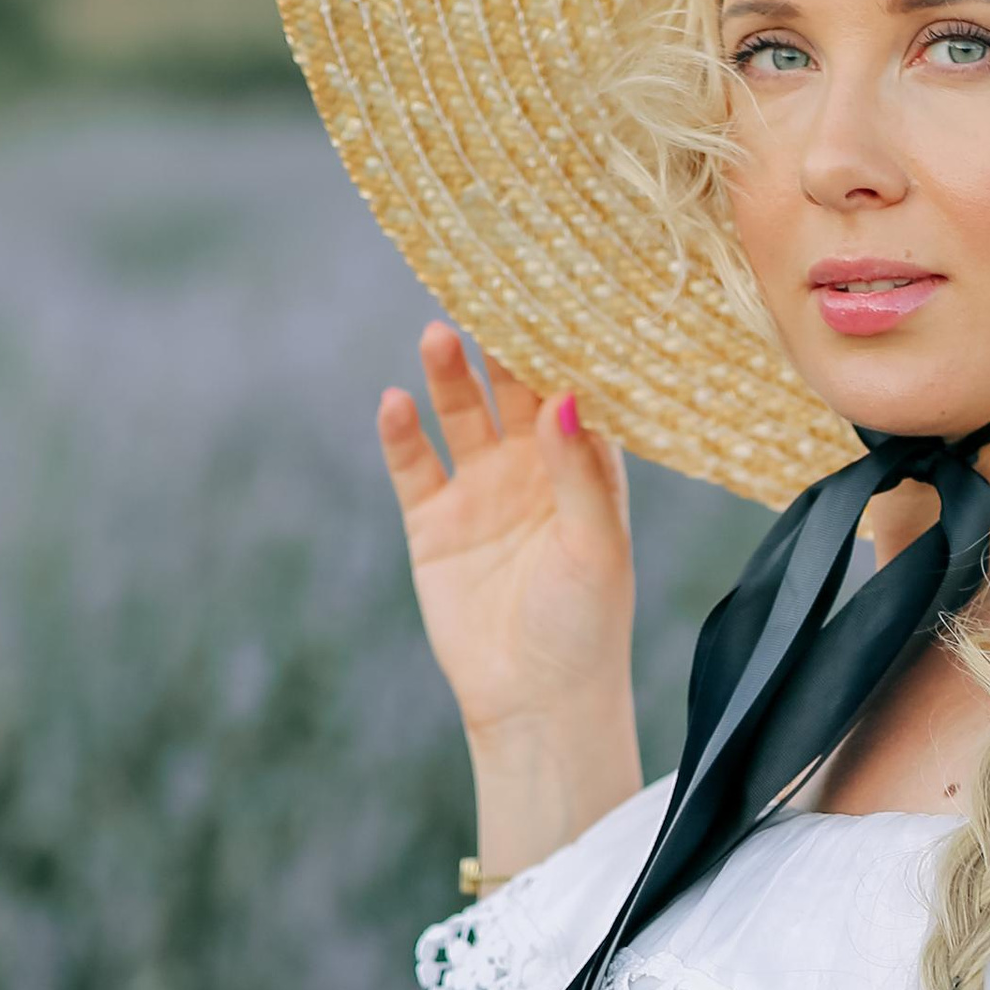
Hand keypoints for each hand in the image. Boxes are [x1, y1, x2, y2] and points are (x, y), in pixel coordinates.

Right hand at [379, 322, 641, 869]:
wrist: (535, 704)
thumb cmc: (585, 627)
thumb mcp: (595, 547)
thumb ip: (577, 471)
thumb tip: (560, 396)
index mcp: (587, 469)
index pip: (575, 389)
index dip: (564, 343)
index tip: (554, 286)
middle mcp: (534, 469)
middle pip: (514, 388)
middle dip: (502, 342)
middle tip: (488, 286)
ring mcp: (480, 491)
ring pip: (461, 414)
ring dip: (449, 376)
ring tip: (438, 334)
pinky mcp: (433, 522)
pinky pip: (412, 464)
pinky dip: (401, 433)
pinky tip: (393, 401)